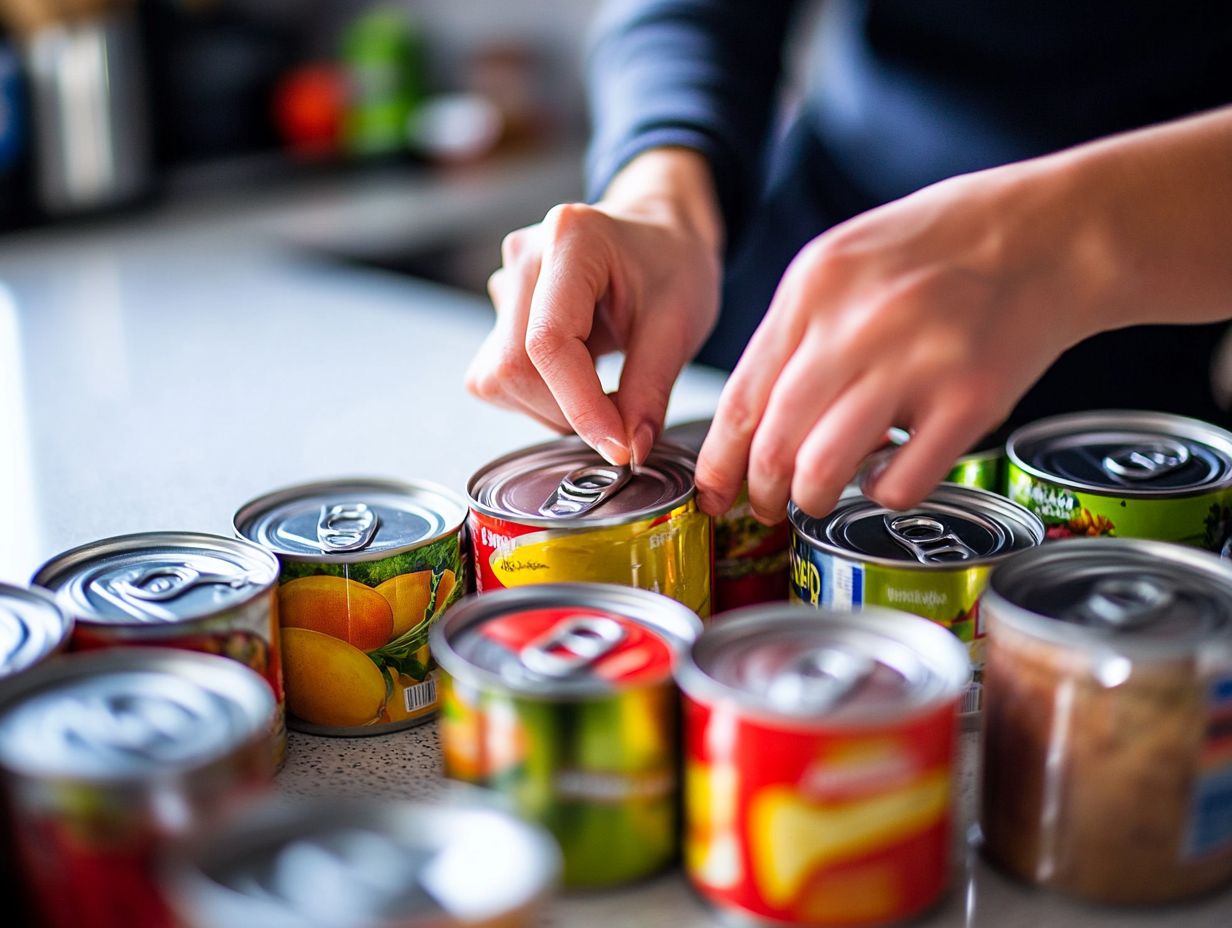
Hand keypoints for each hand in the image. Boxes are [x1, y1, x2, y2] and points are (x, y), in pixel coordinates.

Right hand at [466, 148, 723, 465]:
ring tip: (603, 387)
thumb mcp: (680, 324)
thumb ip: (650, 390)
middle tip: (621, 417)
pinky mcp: (499, 313)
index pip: (548, 342)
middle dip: (567, 412)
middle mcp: (525, 256)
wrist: (659, 236)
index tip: (617, 445)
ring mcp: (504, 283)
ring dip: (552, 408)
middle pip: (514, 367)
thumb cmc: (672, 265)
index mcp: (572, 238)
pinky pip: (500, 379)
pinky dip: (540, 398)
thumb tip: (627, 449)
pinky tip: (578, 377)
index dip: (579, 406)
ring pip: (500, 380)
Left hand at [696, 157, 1106, 522]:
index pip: (741, 397)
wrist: (1053, 231)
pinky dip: (882, 495)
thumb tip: (756, 417)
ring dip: (812, 499)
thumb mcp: (848, 259)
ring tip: (818, 499)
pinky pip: (902, 480)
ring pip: (825, 468)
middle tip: (766, 506)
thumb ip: (798, 330)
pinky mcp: (971, 399)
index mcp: (814, 287)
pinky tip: (884, 478)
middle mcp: (857, 324)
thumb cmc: (946, 245)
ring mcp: (915, 362)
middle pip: (774, 442)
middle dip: (760, 491)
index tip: (712, 491)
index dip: (718, 460)